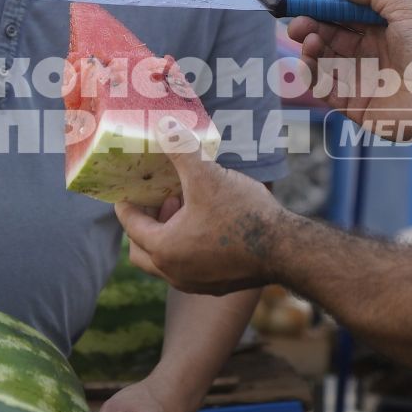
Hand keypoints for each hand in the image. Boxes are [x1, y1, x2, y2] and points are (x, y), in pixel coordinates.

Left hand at [116, 120, 286, 295]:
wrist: (285, 249)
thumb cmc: (242, 214)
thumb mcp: (207, 176)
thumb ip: (181, 150)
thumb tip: (164, 125)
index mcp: (164, 249)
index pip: (131, 225)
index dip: (126, 203)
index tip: (126, 191)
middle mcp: (174, 273)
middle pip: (142, 250)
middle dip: (146, 223)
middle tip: (160, 200)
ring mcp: (195, 283)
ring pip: (166, 261)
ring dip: (169, 234)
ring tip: (186, 206)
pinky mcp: (216, 286)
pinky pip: (189, 268)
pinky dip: (188, 248)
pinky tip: (208, 224)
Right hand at [287, 0, 411, 138]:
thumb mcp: (406, 9)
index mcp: (382, 33)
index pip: (344, 18)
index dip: (323, 10)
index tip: (303, 2)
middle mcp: (370, 56)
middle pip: (330, 39)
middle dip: (310, 29)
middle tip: (296, 24)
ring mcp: (361, 81)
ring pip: (324, 63)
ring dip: (310, 50)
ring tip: (307, 40)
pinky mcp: (354, 106)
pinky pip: (325, 90)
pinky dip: (311, 76)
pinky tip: (308, 61)